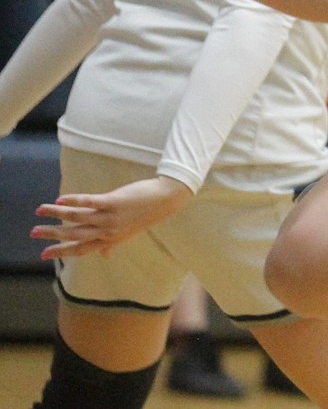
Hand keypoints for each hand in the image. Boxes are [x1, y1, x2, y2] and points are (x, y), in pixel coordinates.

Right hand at [31, 176, 193, 259]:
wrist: (166, 199)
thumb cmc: (146, 213)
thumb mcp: (129, 233)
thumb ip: (113, 244)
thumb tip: (105, 254)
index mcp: (110, 240)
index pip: (81, 249)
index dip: (62, 252)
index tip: (43, 254)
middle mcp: (108, 231)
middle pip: (75, 235)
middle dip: (52, 234)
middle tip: (34, 232)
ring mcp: (111, 217)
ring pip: (77, 217)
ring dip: (56, 214)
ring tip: (41, 210)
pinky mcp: (114, 201)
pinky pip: (89, 202)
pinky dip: (73, 200)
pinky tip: (60, 199)